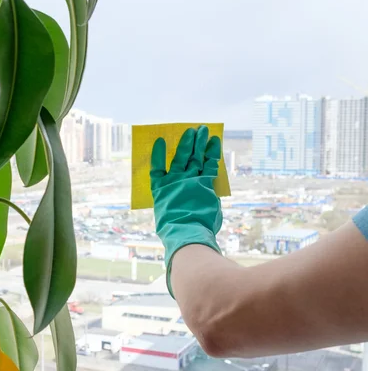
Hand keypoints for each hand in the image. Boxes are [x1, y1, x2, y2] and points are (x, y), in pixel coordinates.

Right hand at [150, 125, 222, 295]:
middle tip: (191, 131)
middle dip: (185, 145)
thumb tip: (180, 236)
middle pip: (179, 160)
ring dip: (197, 143)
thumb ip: (175, 221)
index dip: (157, 155)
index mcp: (161, 194)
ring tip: (201, 130)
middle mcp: (173, 185)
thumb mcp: (170, 228)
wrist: (186, 239)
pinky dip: (211, 154)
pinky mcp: (204, 186)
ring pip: (192, 159)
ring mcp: (188, 183)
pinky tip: (212, 142)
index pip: (157, 170)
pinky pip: (207, 167)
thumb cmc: (176, 239)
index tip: (159, 141)